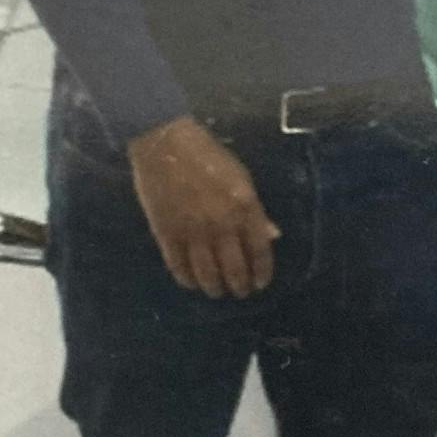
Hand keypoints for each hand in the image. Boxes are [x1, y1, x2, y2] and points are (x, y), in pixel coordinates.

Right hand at [127, 116, 280, 295]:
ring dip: (214, 288)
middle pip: (234, 269)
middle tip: (240, 292)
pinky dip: (187, 279)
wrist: (164, 144)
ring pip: (207, 274)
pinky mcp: (167, 234)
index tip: (261, 283)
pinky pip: (179, 267)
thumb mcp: (241, 177)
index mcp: (245, 208)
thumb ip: (255, 210)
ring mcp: (193, 232)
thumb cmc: (207, 155)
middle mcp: (222, 225)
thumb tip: (272, 235)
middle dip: (240, 286)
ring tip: (217, 291)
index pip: (260, 251)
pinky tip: (192, 282)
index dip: (262, 272)